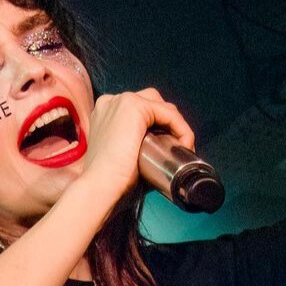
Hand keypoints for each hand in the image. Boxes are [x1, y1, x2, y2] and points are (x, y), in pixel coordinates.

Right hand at [80, 89, 195, 201]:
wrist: (101, 185)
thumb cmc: (110, 180)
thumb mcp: (122, 157)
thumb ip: (135, 149)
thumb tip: (160, 156)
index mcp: (105, 113)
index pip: (140, 111)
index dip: (159, 127)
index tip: (170, 149)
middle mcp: (112, 101)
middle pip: (152, 103)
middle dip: (168, 123)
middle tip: (177, 148)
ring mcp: (122, 101)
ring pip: (162, 106)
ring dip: (177, 125)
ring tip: (182, 147)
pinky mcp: (135, 106)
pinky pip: (168, 113)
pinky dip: (180, 127)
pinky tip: (184, 144)